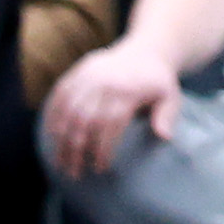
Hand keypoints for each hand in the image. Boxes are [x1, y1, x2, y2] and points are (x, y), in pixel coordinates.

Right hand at [44, 37, 183, 179]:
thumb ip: (166, 116)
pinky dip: (53, 117)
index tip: (100, 168)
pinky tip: (53, 137)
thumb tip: (164, 137)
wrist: (145, 51)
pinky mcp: (78, 72)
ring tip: (61, 162)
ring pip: (68, 111)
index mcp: (128, 90)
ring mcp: (88, 75)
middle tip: (74, 173)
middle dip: (77, 150)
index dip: (102, 148)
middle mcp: (105, 82)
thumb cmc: (157, 82)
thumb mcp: (170, 96)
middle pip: (85, 120)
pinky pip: (59, 96)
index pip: (110, 124)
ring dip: (61, 139)